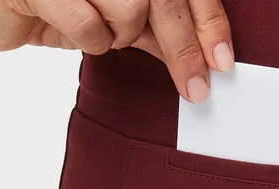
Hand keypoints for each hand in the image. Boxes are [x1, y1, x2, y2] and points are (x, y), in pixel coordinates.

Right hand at [0, 0, 234, 101]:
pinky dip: (89, 38)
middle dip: (184, 50)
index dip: (208, 21)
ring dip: (119, 34)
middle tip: (197, 90)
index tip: (222, 62)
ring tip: (100, 29)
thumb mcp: (114, 12)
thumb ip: (156, 25)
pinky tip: (74, 27)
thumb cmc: (56, 1)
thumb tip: (201, 56)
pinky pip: (89, 25)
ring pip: (130, 9)